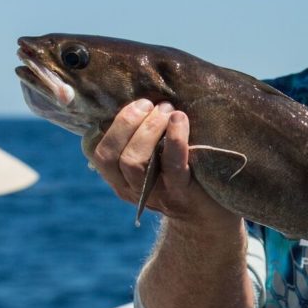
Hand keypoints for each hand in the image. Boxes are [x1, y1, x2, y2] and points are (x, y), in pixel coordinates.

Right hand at [88, 101, 229, 224]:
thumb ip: (140, 134)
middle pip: (110, 156)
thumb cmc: (182, 173)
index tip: (129, 104)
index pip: (95, 151)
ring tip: (166, 109)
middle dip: (126, 122)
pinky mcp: (181, 196)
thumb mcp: (154, 157)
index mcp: (118, 176)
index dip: (104, 126)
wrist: (211, 215)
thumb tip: (138, 91)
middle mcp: (130, 188)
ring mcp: (154, 195)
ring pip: (133, 162)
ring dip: (148, 129)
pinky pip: (172, 166)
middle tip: (149, 104)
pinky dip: (174, 139)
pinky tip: (179, 119)